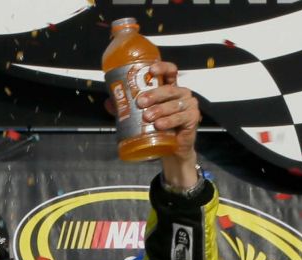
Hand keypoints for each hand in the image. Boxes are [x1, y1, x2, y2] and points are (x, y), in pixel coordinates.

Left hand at [135, 61, 200, 188]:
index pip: (170, 71)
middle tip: (140, 102)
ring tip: (148, 117)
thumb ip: (126, 107)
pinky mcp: (193, 118)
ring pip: (173, 104)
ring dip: (160, 110)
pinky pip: (180, 118)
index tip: (151, 71)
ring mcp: (189, 105)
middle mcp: (181, 93)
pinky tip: (160, 125)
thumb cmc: (158, 128)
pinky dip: (169, 121)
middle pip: (168, 89)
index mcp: (170, 88)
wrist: (171, 149)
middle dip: (154, 94)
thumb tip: (108, 102)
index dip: (162, 68)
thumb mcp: (141, 116)